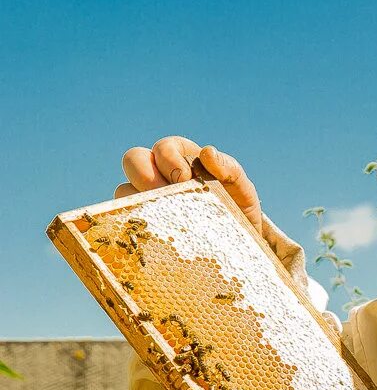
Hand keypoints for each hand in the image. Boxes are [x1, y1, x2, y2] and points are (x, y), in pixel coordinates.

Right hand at [116, 136, 262, 233]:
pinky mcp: (141, 223)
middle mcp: (158, 173)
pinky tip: (153, 235)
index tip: (186, 179)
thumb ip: (229, 169)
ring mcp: (146, 197)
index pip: (163, 147)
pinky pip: (124, 219)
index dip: (170, 160)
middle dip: (146, 175)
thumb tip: (208, 152)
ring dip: (139, 201)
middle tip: (167, 196)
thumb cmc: (236, 207)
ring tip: (162, 219)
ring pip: (123, 190)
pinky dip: (133, 224)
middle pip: (133, 160)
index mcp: (181, 157)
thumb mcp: (240, 189)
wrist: (235, 242)